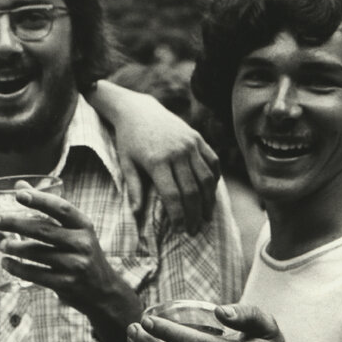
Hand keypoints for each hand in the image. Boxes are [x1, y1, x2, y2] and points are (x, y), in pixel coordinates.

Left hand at [0, 186, 142, 341]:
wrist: (103, 291)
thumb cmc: (81, 253)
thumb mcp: (73, 229)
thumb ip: (47, 208)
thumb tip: (20, 185)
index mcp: (83, 225)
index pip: (61, 208)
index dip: (40, 199)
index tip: (18, 194)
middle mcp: (81, 243)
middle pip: (42, 230)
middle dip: (13, 223)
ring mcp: (75, 265)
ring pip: (36, 253)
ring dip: (12, 247)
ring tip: (0, 244)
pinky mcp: (66, 284)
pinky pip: (35, 274)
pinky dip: (17, 268)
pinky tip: (6, 263)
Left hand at [116, 94, 218, 234]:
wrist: (138, 111)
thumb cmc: (129, 140)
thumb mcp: (126, 163)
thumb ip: (133, 188)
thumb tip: (135, 214)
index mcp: (157, 161)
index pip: (172, 195)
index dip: (178, 216)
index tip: (179, 230)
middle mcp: (177, 152)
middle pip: (192, 190)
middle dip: (194, 214)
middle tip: (193, 230)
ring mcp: (190, 144)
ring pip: (207, 178)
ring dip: (208, 201)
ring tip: (205, 217)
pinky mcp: (198, 138)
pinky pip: (212, 162)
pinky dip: (215, 179)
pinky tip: (211, 193)